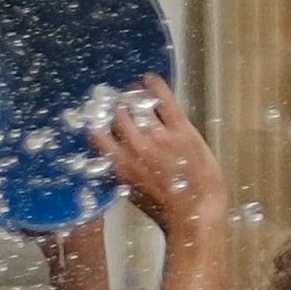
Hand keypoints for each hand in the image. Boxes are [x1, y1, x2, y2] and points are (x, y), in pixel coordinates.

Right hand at [98, 83, 227, 237]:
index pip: (97, 136)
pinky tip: (149, 79)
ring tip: (132, 92)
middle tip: (116, 102)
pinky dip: (155, 86)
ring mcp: (157, 135)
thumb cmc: (163, 209)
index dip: (96, 125)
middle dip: (115, 107)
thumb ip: (120, 173)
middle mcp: (134, 147)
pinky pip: (164, 100)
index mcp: (119, 165)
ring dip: (132, 97)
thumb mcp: (130, 194)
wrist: (194, 211)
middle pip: (117, 116)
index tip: (96, 120)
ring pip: (137, 105)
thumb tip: (112, 159)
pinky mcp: (180, 128)